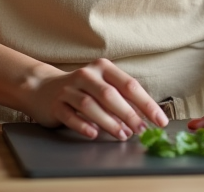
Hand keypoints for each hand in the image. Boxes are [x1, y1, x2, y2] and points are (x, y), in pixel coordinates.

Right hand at [22, 58, 168, 140]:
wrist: (43, 88)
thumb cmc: (82, 89)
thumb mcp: (103, 86)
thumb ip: (122, 98)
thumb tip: (146, 118)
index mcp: (104, 68)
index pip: (130, 85)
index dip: (147, 104)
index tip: (160, 120)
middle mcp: (87, 75)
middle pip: (110, 95)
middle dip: (129, 114)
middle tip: (141, 130)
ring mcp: (69, 89)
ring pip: (90, 105)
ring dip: (108, 122)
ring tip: (122, 135)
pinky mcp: (56, 104)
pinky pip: (70, 115)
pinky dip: (83, 125)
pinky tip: (94, 133)